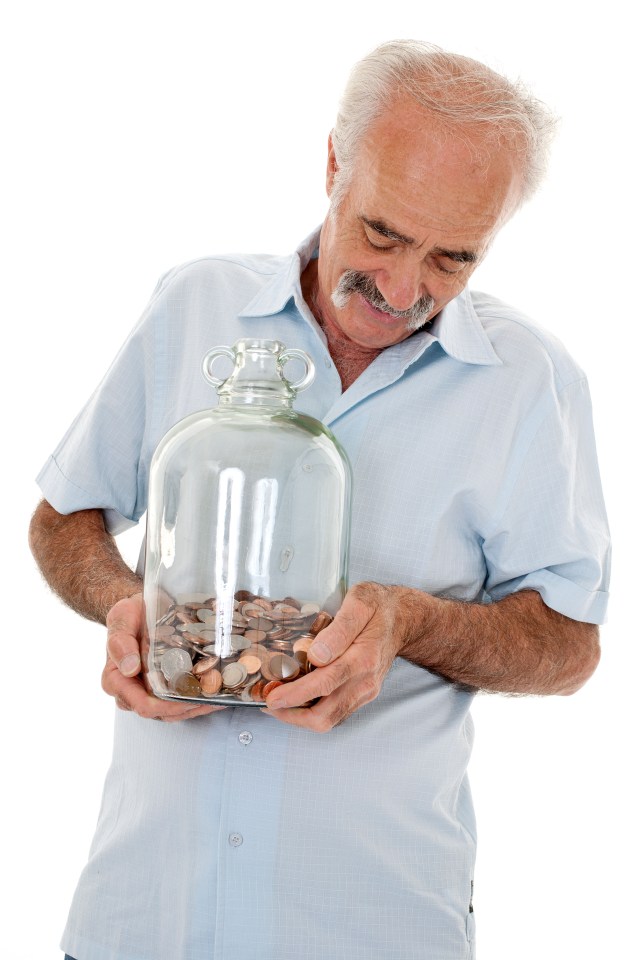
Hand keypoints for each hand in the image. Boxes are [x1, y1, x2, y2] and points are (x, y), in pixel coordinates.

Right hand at [102, 593, 223, 721]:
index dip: (166, 707)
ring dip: (198, 706)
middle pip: (163, 712)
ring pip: (176, 711)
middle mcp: (133, 690)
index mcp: (117, 679)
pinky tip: (218, 691)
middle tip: (214, 697)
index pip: (141, 705)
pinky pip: (182, 700)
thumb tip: (129, 668)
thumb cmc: (130, 614)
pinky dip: (200, 698)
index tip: (188, 699)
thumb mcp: (121, 618)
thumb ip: (120, 641)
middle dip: (189, 708)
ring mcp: (151, 691)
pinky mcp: (166, 686)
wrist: (141, 607)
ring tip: (221, 696)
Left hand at [262, 582, 407, 731]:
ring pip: (329, 720)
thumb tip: (316, 655)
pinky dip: (312, 712)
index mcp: (363, 658)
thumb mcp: (360, 602)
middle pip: (325, 715)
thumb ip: (340, 628)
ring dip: (300, 717)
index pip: (325, 683)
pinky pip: (335, 714)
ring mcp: (366, 692)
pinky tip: (297, 699)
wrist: (403, 619)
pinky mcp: (363, 695)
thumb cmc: (378, 607)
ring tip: (277, 704)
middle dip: (292, 715)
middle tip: (268, 703)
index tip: (272, 698)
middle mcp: (366, 681)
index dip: (295, 694)